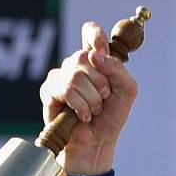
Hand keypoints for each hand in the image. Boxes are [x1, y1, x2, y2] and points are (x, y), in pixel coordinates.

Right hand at [39, 20, 139, 175]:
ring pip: (77, 74)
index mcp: (94, 60)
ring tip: (93, 110)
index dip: (95, 36)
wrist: (98, 142)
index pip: (90, 32)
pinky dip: (80, 106)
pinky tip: (82, 115)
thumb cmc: (110, 116)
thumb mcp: (126, 90)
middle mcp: (75, 64)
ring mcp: (60, 76)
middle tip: (103, 99)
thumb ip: (118, 69)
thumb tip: (95, 55)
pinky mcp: (48, 91)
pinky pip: (66, 89)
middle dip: (101, 82)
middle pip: (86, 55)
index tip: (103, 51)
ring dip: (92, 98)